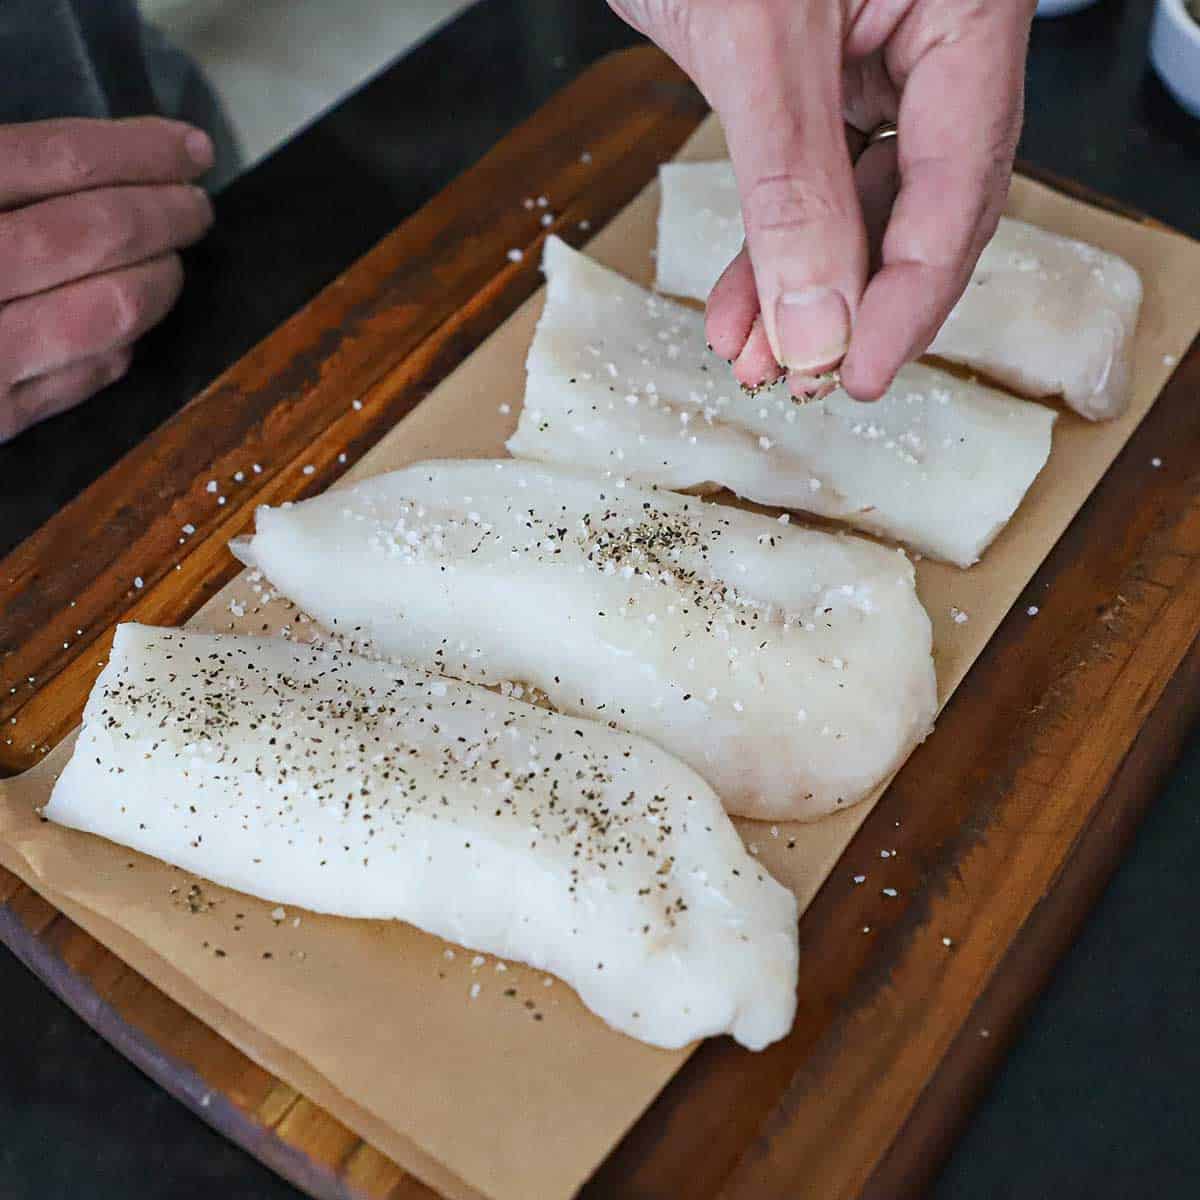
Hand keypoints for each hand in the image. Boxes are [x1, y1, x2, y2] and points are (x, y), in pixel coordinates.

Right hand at [0, 117, 214, 441]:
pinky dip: (120, 344)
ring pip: (109, 308)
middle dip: (164, 213)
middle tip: (194, 204)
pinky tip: (130, 323)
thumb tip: (89, 167)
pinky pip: (84, 375)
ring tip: (174, 260)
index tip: (189, 149)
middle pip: (95, 232)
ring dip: (160, 279)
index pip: (54, 160)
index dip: (137, 152)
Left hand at [610, 1, 1034, 399]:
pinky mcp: (814, 73)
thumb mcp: (757, 40)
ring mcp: (874, 57)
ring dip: (799, 290)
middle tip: (804, 378)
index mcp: (963, 9)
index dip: (910, 297)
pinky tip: (741, 306)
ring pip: (856, 206)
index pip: (959, 186)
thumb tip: (816, 321)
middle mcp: (932, 38)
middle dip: (850, 305)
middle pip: (918, 210)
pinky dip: (769, 243)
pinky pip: (807, 177)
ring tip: (753, 360)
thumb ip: (791, 187)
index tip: (859, 373)